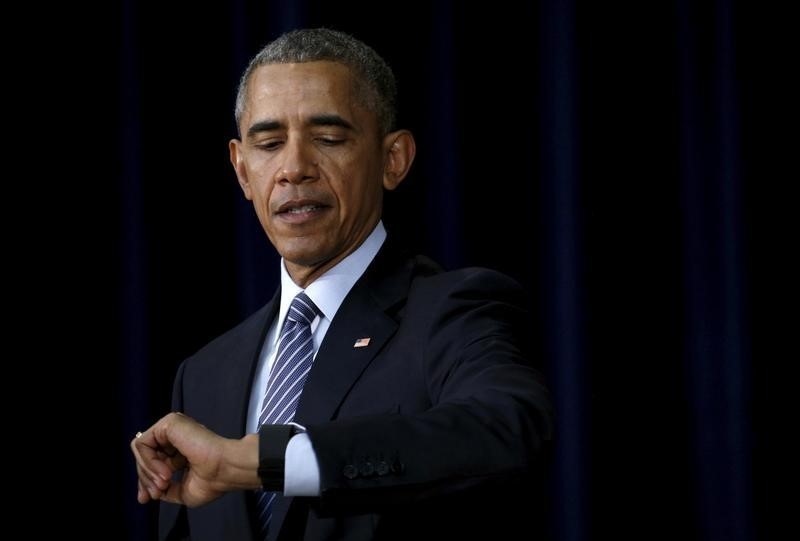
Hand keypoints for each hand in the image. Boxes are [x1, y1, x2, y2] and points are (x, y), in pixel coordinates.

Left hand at [131, 412, 259, 507]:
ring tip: (165, 482)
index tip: (146, 498)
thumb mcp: (183, 491)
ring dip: (148, 471)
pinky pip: (143, 444)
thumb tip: (149, 493)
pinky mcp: (169, 423)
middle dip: (146, 478)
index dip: (146, 480)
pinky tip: (165, 471)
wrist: (224, 469)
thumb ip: (165, 489)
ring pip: (142, 450)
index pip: (153, 461)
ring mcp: (172, 428)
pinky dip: (149, 461)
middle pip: (145, 456)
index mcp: (180, 449)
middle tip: (157, 492)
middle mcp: (175, 436)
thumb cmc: (212, 481)